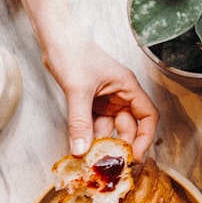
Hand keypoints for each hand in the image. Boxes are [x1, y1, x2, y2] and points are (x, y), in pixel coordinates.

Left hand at [41, 26, 157, 160]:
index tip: (134, 156)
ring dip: (103, 144)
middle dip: (121, 145)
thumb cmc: (71, 52)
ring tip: (94, 160)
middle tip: (111, 164)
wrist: (53, 38)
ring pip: (110, 128)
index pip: (148, 116)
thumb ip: (80, 122)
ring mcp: (106, 99)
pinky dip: (90, 136)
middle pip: (129, 126)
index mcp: (128, 86)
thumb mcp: (77, 90)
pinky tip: (82, 148)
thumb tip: (81, 150)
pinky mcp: (91, 103)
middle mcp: (120, 94)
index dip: (145, 138)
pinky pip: (95, 125)